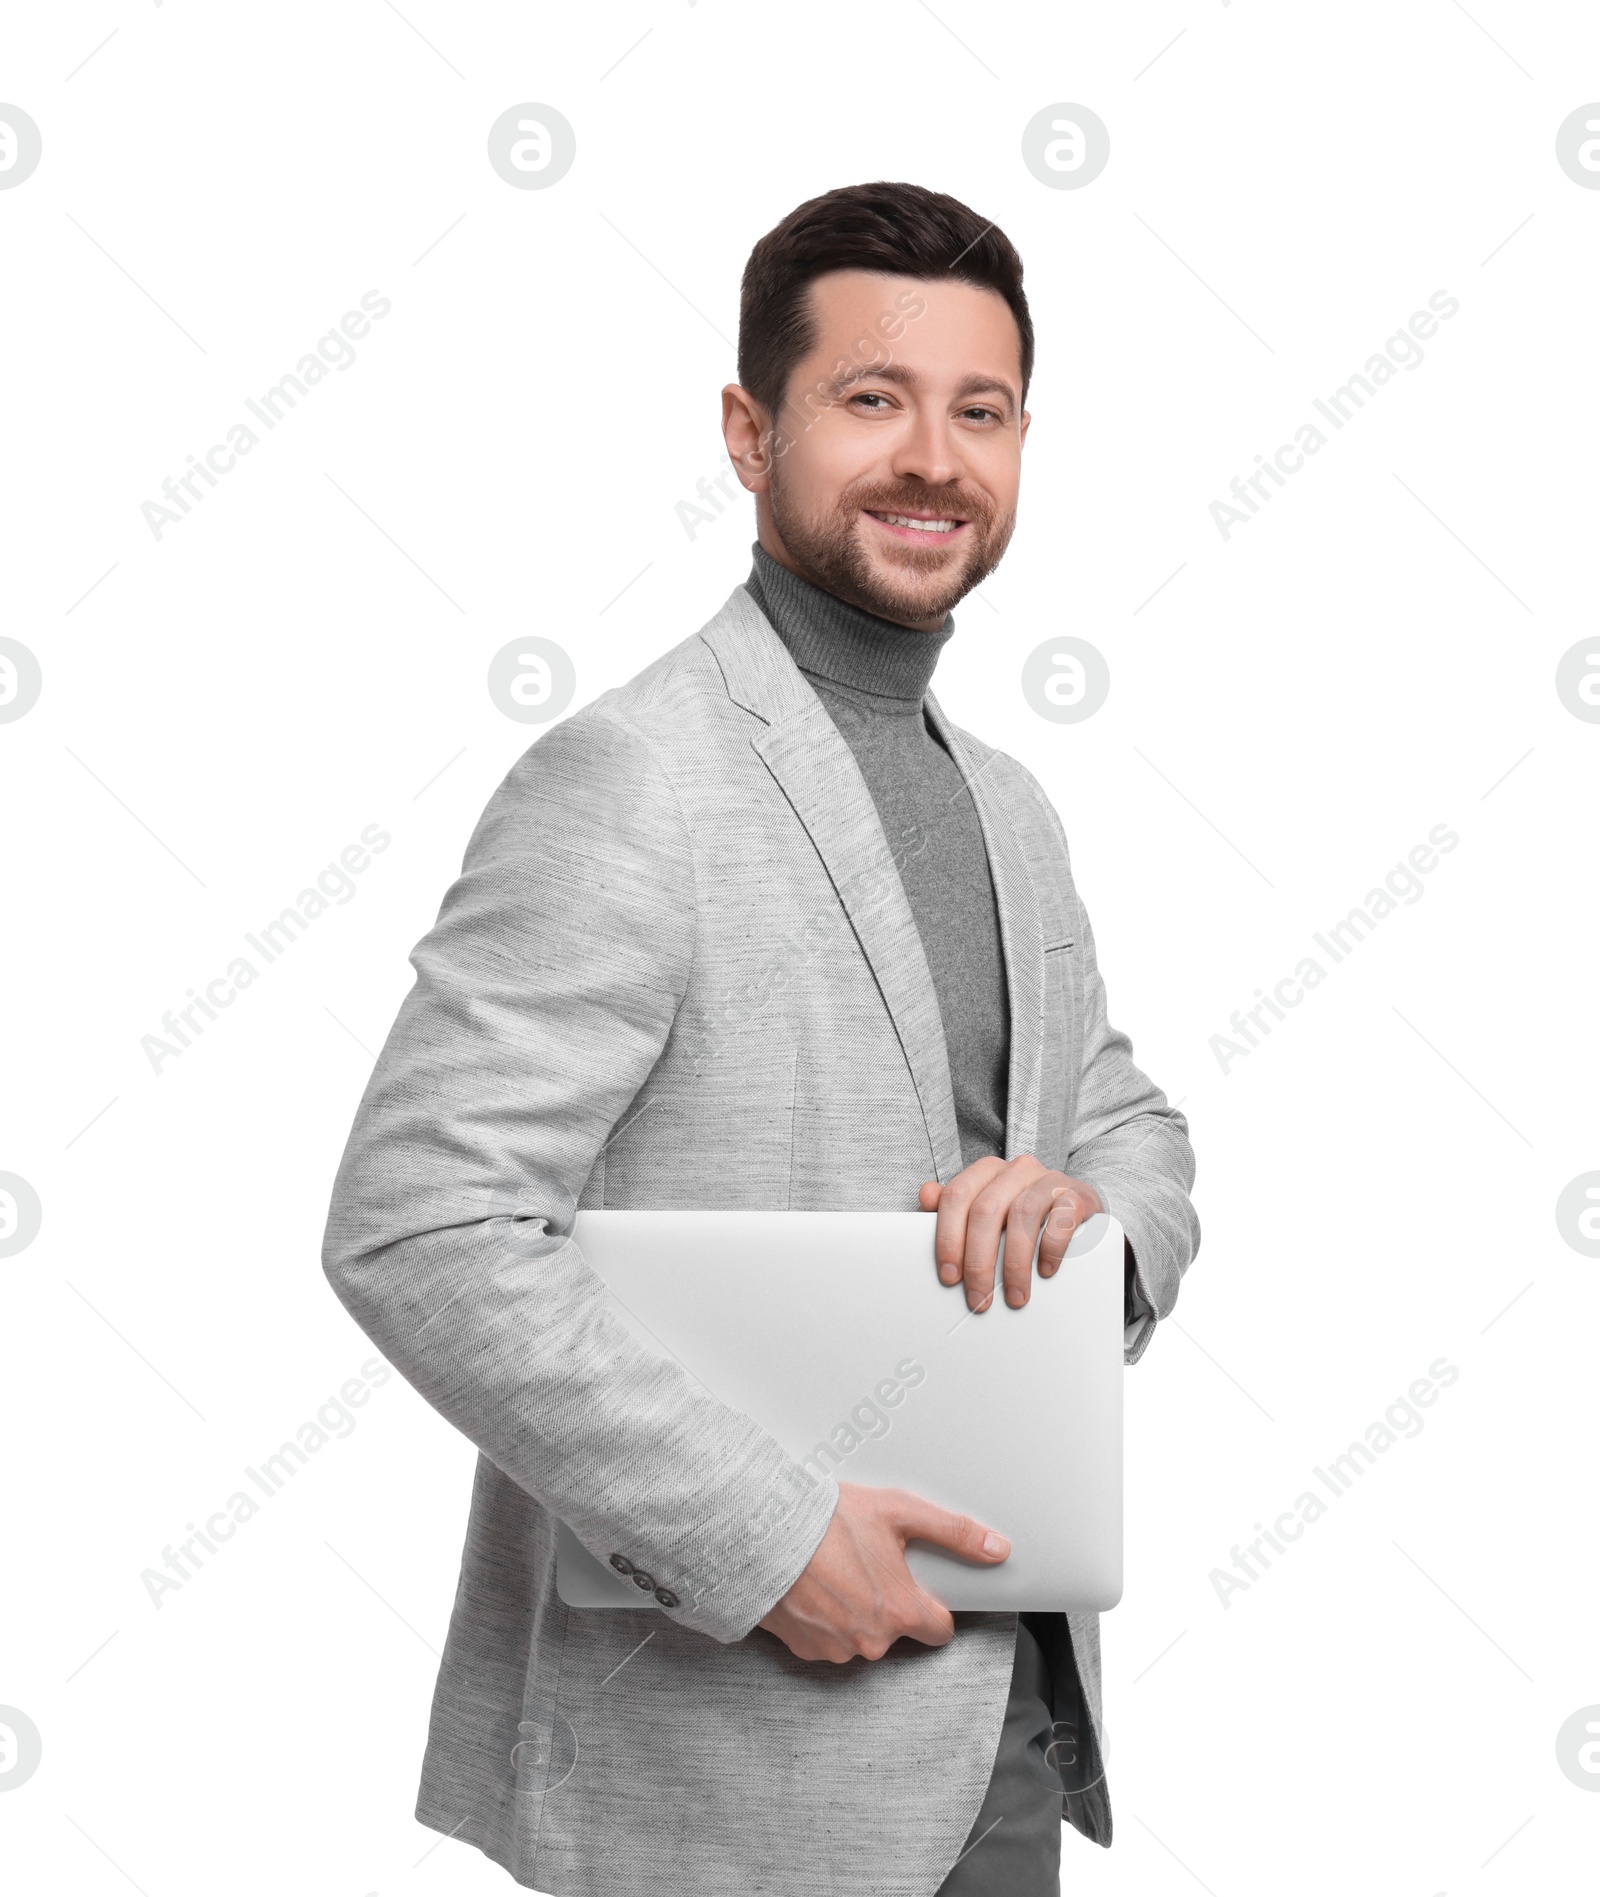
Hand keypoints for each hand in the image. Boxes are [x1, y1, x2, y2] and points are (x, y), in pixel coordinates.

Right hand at [757, 1481, 1009, 1663]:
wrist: (762, 1532)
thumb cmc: (827, 1520)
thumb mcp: (899, 1511)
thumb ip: (954, 1532)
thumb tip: (997, 1548)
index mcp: (901, 1612)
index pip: (940, 1629)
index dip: (932, 1605)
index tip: (918, 1585)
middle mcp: (871, 1641)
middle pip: (897, 1631)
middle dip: (887, 1603)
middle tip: (867, 1564)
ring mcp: (836, 1649)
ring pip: (860, 1636)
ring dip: (854, 1612)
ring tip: (835, 1570)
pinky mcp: (804, 1650)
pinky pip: (827, 1640)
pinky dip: (824, 1620)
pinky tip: (814, 1587)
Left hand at [918, 1156, 1104, 1312]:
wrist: (1076, 1208)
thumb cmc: (1022, 1215)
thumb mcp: (986, 1210)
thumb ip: (952, 1206)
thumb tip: (926, 1195)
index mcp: (987, 1171)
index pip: (957, 1196)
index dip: (949, 1238)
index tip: (950, 1277)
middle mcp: (1016, 1169)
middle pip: (987, 1210)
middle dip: (979, 1261)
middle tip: (979, 1298)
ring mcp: (1048, 1179)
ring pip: (1023, 1214)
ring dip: (1015, 1263)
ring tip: (1015, 1296)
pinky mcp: (1078, 1195)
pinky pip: (1062, 1217)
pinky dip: (1051, 1247)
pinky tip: (1045, 1270)